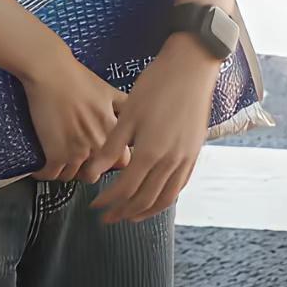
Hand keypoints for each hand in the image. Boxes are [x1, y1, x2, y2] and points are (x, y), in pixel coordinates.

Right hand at [21, 49, 126, 180]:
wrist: (50, 72)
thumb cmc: (78, 77)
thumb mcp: (109, 91)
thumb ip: (123, 108)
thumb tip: (130, 117)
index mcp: (112, 132)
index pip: (122, 162)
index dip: (111, 161)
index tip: (102, 157)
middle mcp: (97, 145)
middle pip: (95, 175)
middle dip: (87, 170)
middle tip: (77, 160)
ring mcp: (76, 152)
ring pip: (72, 177)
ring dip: (65, 170)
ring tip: (58, 160)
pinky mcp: (54, 154)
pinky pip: (50, 175)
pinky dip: (45, 172)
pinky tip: (42, 165)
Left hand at [82, 38, 221, 224]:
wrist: (191, 68)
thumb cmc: (156, 86)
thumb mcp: (128, 115)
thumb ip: (111, 147)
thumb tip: (91, 173)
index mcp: (150, 152)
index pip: (125, 189)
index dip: (108, 201)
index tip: (95, 205)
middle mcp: (170, 162)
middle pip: (145, 199)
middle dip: (124, 212)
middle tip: (107, 218)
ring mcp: (186, 159)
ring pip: (166, 198)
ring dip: (146, 211)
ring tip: (130, 216)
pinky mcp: (195, 153)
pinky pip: (180, 186)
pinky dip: (166, 199)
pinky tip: (156, 197)